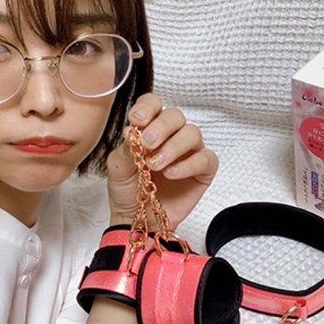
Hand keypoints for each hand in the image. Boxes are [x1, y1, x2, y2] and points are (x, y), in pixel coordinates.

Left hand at [106, 93, 218, 229]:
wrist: (136, 218)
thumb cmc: (127, 190)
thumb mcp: (118, 167)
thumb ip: (127, 147)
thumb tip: (133, 130)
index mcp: (149, 128)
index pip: (154, 104)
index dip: (147, 107)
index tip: (137, 120)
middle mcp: (171, 136)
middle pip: (175, 116)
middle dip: (161, 127)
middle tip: (147, 143)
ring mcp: (189, 152)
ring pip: (192, 133)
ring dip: (173, 147)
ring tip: (156, 165)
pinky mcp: (203, 171)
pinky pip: (205, 159)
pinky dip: (188, 165)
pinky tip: (171, 174)